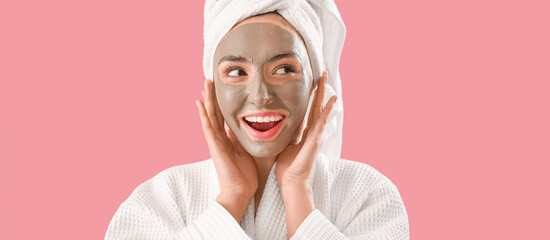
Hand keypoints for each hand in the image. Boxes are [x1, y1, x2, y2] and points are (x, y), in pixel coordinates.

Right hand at [196, 79, 257, 222]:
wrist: (241, 191)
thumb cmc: (248, 175)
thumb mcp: (253, 150)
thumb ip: (256, 138)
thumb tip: (268, 127)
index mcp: (230, 139)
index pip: (226, 116)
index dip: (224, 102)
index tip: (224, 87)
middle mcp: (220, 138)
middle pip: (216, 112)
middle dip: (214, 95)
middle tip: (212, 78)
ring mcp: (215, 141)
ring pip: (210, 115)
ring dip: (207, 99)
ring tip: (205, 83)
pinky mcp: (214, 146)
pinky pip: (207, 127)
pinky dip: (202, 115)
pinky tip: (198, 103)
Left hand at [275, 71, 336, 189]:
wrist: (292, 182)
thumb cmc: (287, 168)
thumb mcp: (284, 145)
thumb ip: (285, 134)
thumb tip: (277, 124)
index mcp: (304, 134)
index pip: (308, 111)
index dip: (310, 98)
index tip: (311, 85)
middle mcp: (312, 132)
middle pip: (317, 106)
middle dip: (319, 90)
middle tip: (322, 74)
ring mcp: (316, 135)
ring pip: (321, 109)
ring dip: (324, 93)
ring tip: (326, 78)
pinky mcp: (316, 139)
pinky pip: (323, 120)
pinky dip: (328, 109)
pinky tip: (332, 98)